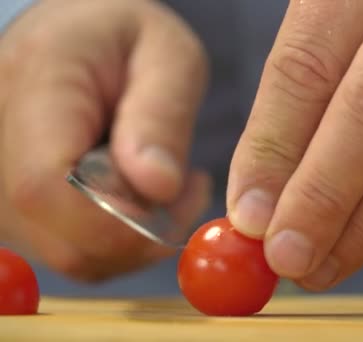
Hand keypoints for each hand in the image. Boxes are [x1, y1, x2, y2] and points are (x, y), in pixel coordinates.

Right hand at [0, 0, 209, 281]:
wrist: (82, 34)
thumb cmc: (129, 38)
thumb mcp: (169, 57)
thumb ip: (162, 117)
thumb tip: (157, 187)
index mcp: (34, 84)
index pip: (47, 187)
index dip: (117, 220)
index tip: (179, 197)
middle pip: (58, 236)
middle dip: (139, 233)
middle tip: (187, 189)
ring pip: (65, 251)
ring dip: (131, 237)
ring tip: (163, 180)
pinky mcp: (12, 199)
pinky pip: (65, 246)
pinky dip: (112, 237)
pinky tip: (134, 193)